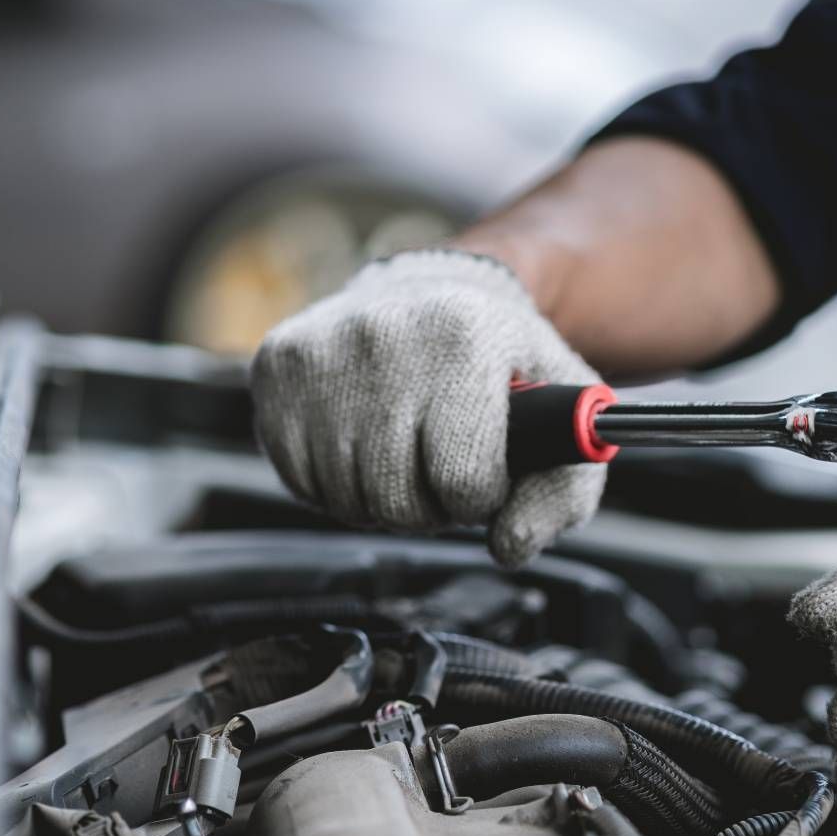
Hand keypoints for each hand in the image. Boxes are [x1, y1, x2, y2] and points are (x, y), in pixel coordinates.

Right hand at [250, 249, 603, 566]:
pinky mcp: (275, 365)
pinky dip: (332, 482)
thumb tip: (507, 545)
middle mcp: (385, 333)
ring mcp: (321, 349)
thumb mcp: (561, 413)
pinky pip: (298, 480)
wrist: (431, 290)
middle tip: (440, 464)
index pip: (465, 481)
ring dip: (379, 498)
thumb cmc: (498, 360)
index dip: (481, 494)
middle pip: (397, 500)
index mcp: (466, 335)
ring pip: (345, 498)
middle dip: (428, 504)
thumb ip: (560, 493)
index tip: (484, 466)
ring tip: (403, 452)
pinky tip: (360, 443)